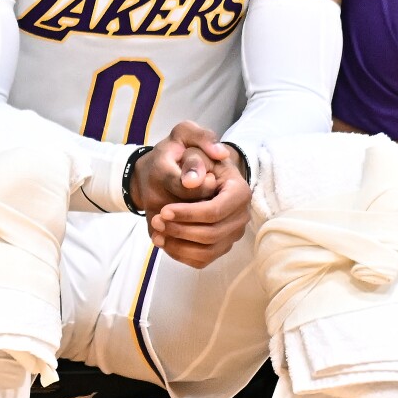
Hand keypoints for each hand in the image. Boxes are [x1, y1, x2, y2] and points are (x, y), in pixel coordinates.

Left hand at [132, 123, 251, 267]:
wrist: (183, 170)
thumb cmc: (186, 154)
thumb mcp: (185, 137)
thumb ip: (195, 144)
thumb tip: (194, 180)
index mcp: (238, 190)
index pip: (215, 211)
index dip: (187, 214)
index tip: (164, 210)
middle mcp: (240, 215)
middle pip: (211, 234)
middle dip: (179, 229)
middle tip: (157, 219)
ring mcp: (232, 233)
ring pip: (206, 251)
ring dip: (177, 244)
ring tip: (157, 231)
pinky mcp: (219, 246)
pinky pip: (201, 260)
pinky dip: (180, 255)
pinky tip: (164, 241)